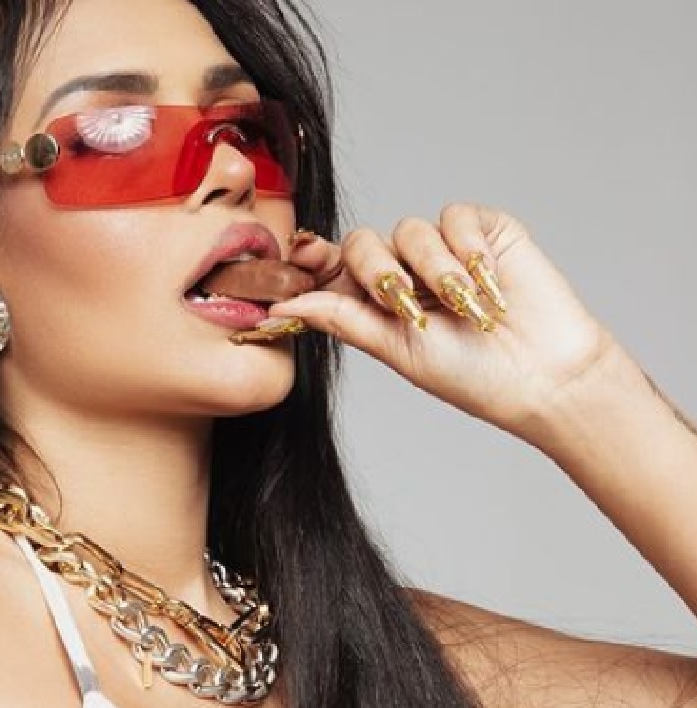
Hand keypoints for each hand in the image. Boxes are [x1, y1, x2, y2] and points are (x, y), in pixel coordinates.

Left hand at [272, 203, 624, 440]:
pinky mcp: (485, 230)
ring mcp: (444, 247)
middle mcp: (405, 269)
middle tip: (405, 304)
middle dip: (379, 272)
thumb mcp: (395, 348)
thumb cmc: (469, 374)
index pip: (333, 265)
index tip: (304, 258)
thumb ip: (340, 319)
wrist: (542, 375)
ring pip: (410, 230)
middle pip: (363, 242)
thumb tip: (280, 306)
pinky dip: (469, 251)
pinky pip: (456, 217)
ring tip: (464, 308)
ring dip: (433, 271)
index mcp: (374, 299)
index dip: (313, 258)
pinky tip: (489, 283)